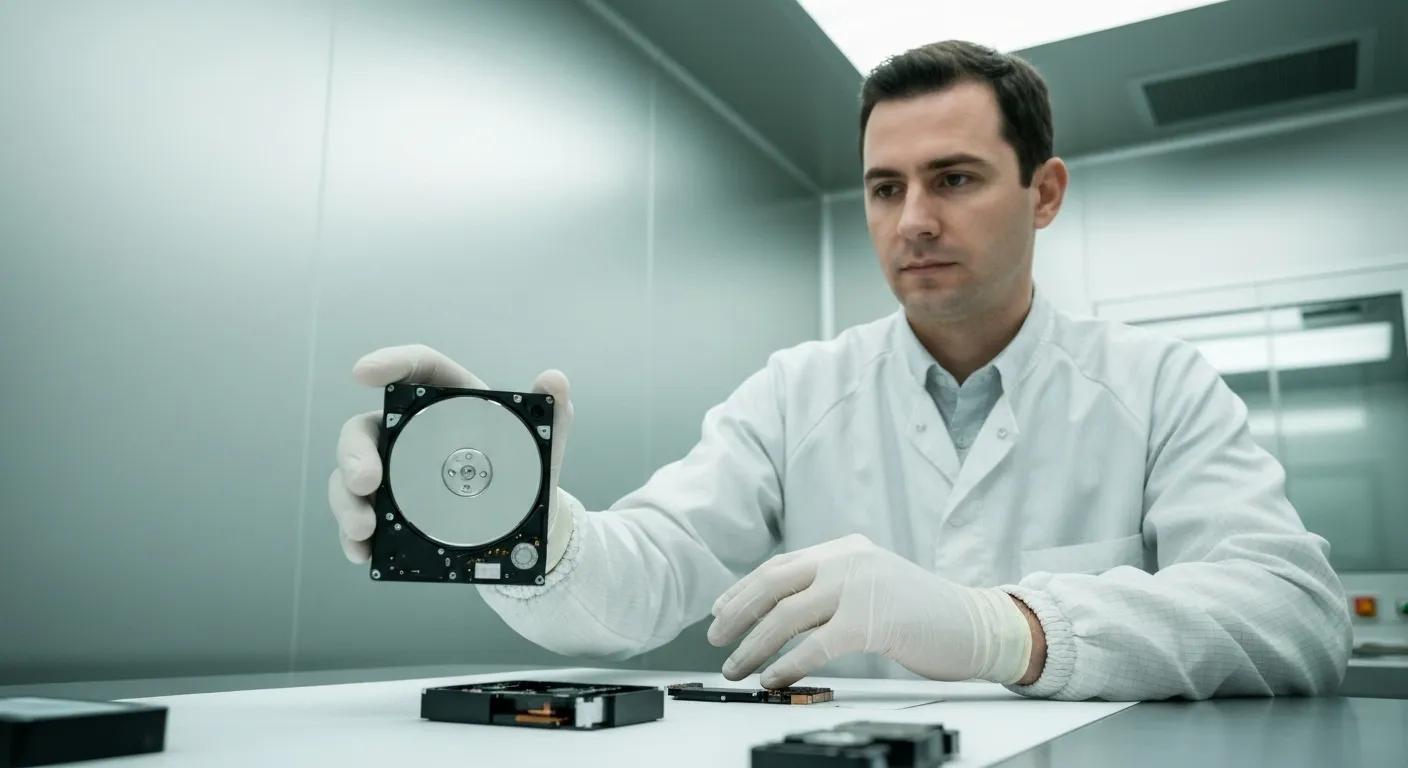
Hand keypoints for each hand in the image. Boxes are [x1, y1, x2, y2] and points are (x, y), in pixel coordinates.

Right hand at [327, 344, 574, 568]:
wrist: (530, 524)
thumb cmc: (531, 469)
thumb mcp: (546, 440)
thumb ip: (553, 409)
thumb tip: (555, 379)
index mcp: (448, 401)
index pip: (415, 370)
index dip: (389, 364)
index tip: (362, 373)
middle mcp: (410, 432)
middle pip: (366, 429)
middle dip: (354, 453)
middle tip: (365, 481)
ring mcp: (395, 472)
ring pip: (351, 477)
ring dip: (348, 502)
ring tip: (363, 529)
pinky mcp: (392, 510)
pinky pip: (362, 518)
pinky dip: (355, 537)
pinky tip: (362, 552)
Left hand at [706, 534, 1037, 688]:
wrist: (977, 624)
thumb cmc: (924, 614)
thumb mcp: (872, 588)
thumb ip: (832, 591)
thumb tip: (780, 616)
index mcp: (846, 549)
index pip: (781, 566)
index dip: (744, 590)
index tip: (720, 612)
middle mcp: (848, 559)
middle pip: (774, 584)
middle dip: (738, 613)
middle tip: (716, 639)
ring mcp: (859, 586)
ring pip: (787, 615)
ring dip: (754, 644)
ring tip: (736, 667)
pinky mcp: (871, 619)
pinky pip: (814, 644)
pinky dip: (787, 663)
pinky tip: (772, 678)